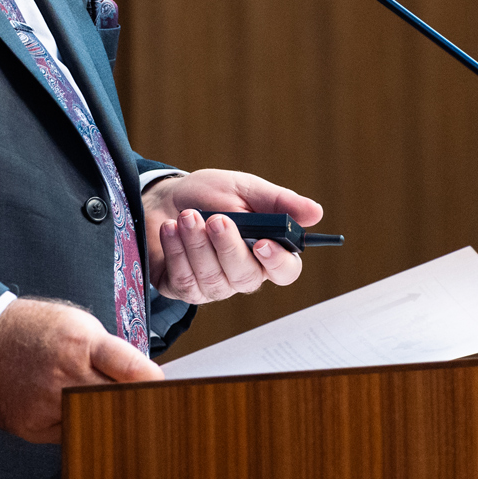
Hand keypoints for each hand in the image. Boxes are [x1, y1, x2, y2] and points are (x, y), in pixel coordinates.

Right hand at [0, 297, 162, 443]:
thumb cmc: (35, 329)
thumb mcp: (77, 324)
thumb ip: (108, 352)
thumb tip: (143, 379)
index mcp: (81, 343)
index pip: (129, 367)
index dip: (153, 384)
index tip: (167, 395)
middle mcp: (64, 374)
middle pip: (114, 402)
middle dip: (134, 408)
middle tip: (152, 417)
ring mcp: (45, 403)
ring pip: (93, 425)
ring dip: (106, 422)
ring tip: (117, 422)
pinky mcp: (31, 426)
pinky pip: (67, 436)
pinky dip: (75, 427)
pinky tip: (72, 415)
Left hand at [142, 169, 324, 303]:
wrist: (161, 198)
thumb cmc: (208, 195)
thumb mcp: (243, 189)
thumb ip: (278, 202)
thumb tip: (316, 212)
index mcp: (266, 250)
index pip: (285, 271)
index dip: (277, 262)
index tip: (262, 242)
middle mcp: (242, 273)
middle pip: (246, 277)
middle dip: (228, 247)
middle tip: (215, 219)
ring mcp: (213, 286)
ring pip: (213, 279)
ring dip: (197, 244)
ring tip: (186, 216)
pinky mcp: (184, 289)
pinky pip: (184, 280)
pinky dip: (176, 250)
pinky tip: (170, 229)